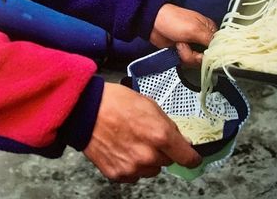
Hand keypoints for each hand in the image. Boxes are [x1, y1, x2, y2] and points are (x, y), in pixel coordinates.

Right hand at [83, 82, 201, 182]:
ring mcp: (133, 167)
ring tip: (130, 140)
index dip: (191, 156)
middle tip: (146, 135)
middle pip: (167, 161)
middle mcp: (149, 155)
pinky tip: (121, 148)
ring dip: (146, 159)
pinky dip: (130, 165)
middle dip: (162, 150)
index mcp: (160, 134)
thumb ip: (167, 123)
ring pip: (151, 169)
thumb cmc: (114, 101)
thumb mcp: (148, 104)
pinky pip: (133, 174)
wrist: (85, 110)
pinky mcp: (118, 175)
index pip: (188, 158)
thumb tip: (180, 139)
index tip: (192, 155)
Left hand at [149, 4, 216, 65]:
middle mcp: (203, 38)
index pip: (219, 47)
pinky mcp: (184, 52)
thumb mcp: (195, 29)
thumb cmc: (172, 20)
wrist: (153, 24)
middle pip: (207, 57)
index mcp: (209, 29)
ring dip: (186, 54)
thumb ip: (210, 40)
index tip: (204, 52)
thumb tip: (221, 51)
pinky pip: (187, 62)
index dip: (212, 53)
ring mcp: (193, 46)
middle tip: (187, 45)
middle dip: (195, 54)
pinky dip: (180, 56)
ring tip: (180, 44)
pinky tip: (176, 47)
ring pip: (197, 61)